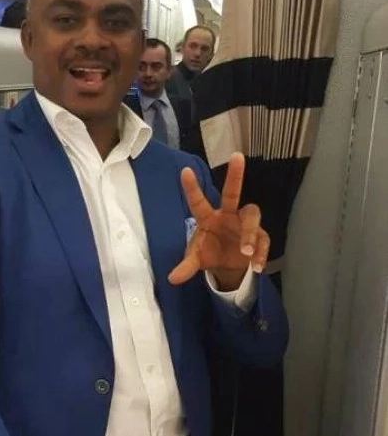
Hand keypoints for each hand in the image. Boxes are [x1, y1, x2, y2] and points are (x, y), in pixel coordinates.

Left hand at [168, 153, 269, 290]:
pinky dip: (261, 254)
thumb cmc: (210, 253)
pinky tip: (256, 266)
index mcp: (208, 217)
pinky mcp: (259, 236)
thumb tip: (172, 279)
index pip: (198, 202)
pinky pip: (263, 240)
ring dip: (249, 233)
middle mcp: (228, 215)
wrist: (229, 266)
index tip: (184, 170)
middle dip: (235, 174)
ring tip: (245, 252)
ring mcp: (245, 224)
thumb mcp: (197, 260)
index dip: (192, 188)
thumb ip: (186, 267)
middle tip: (237, 156)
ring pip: (252, 215)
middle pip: (233, 192)